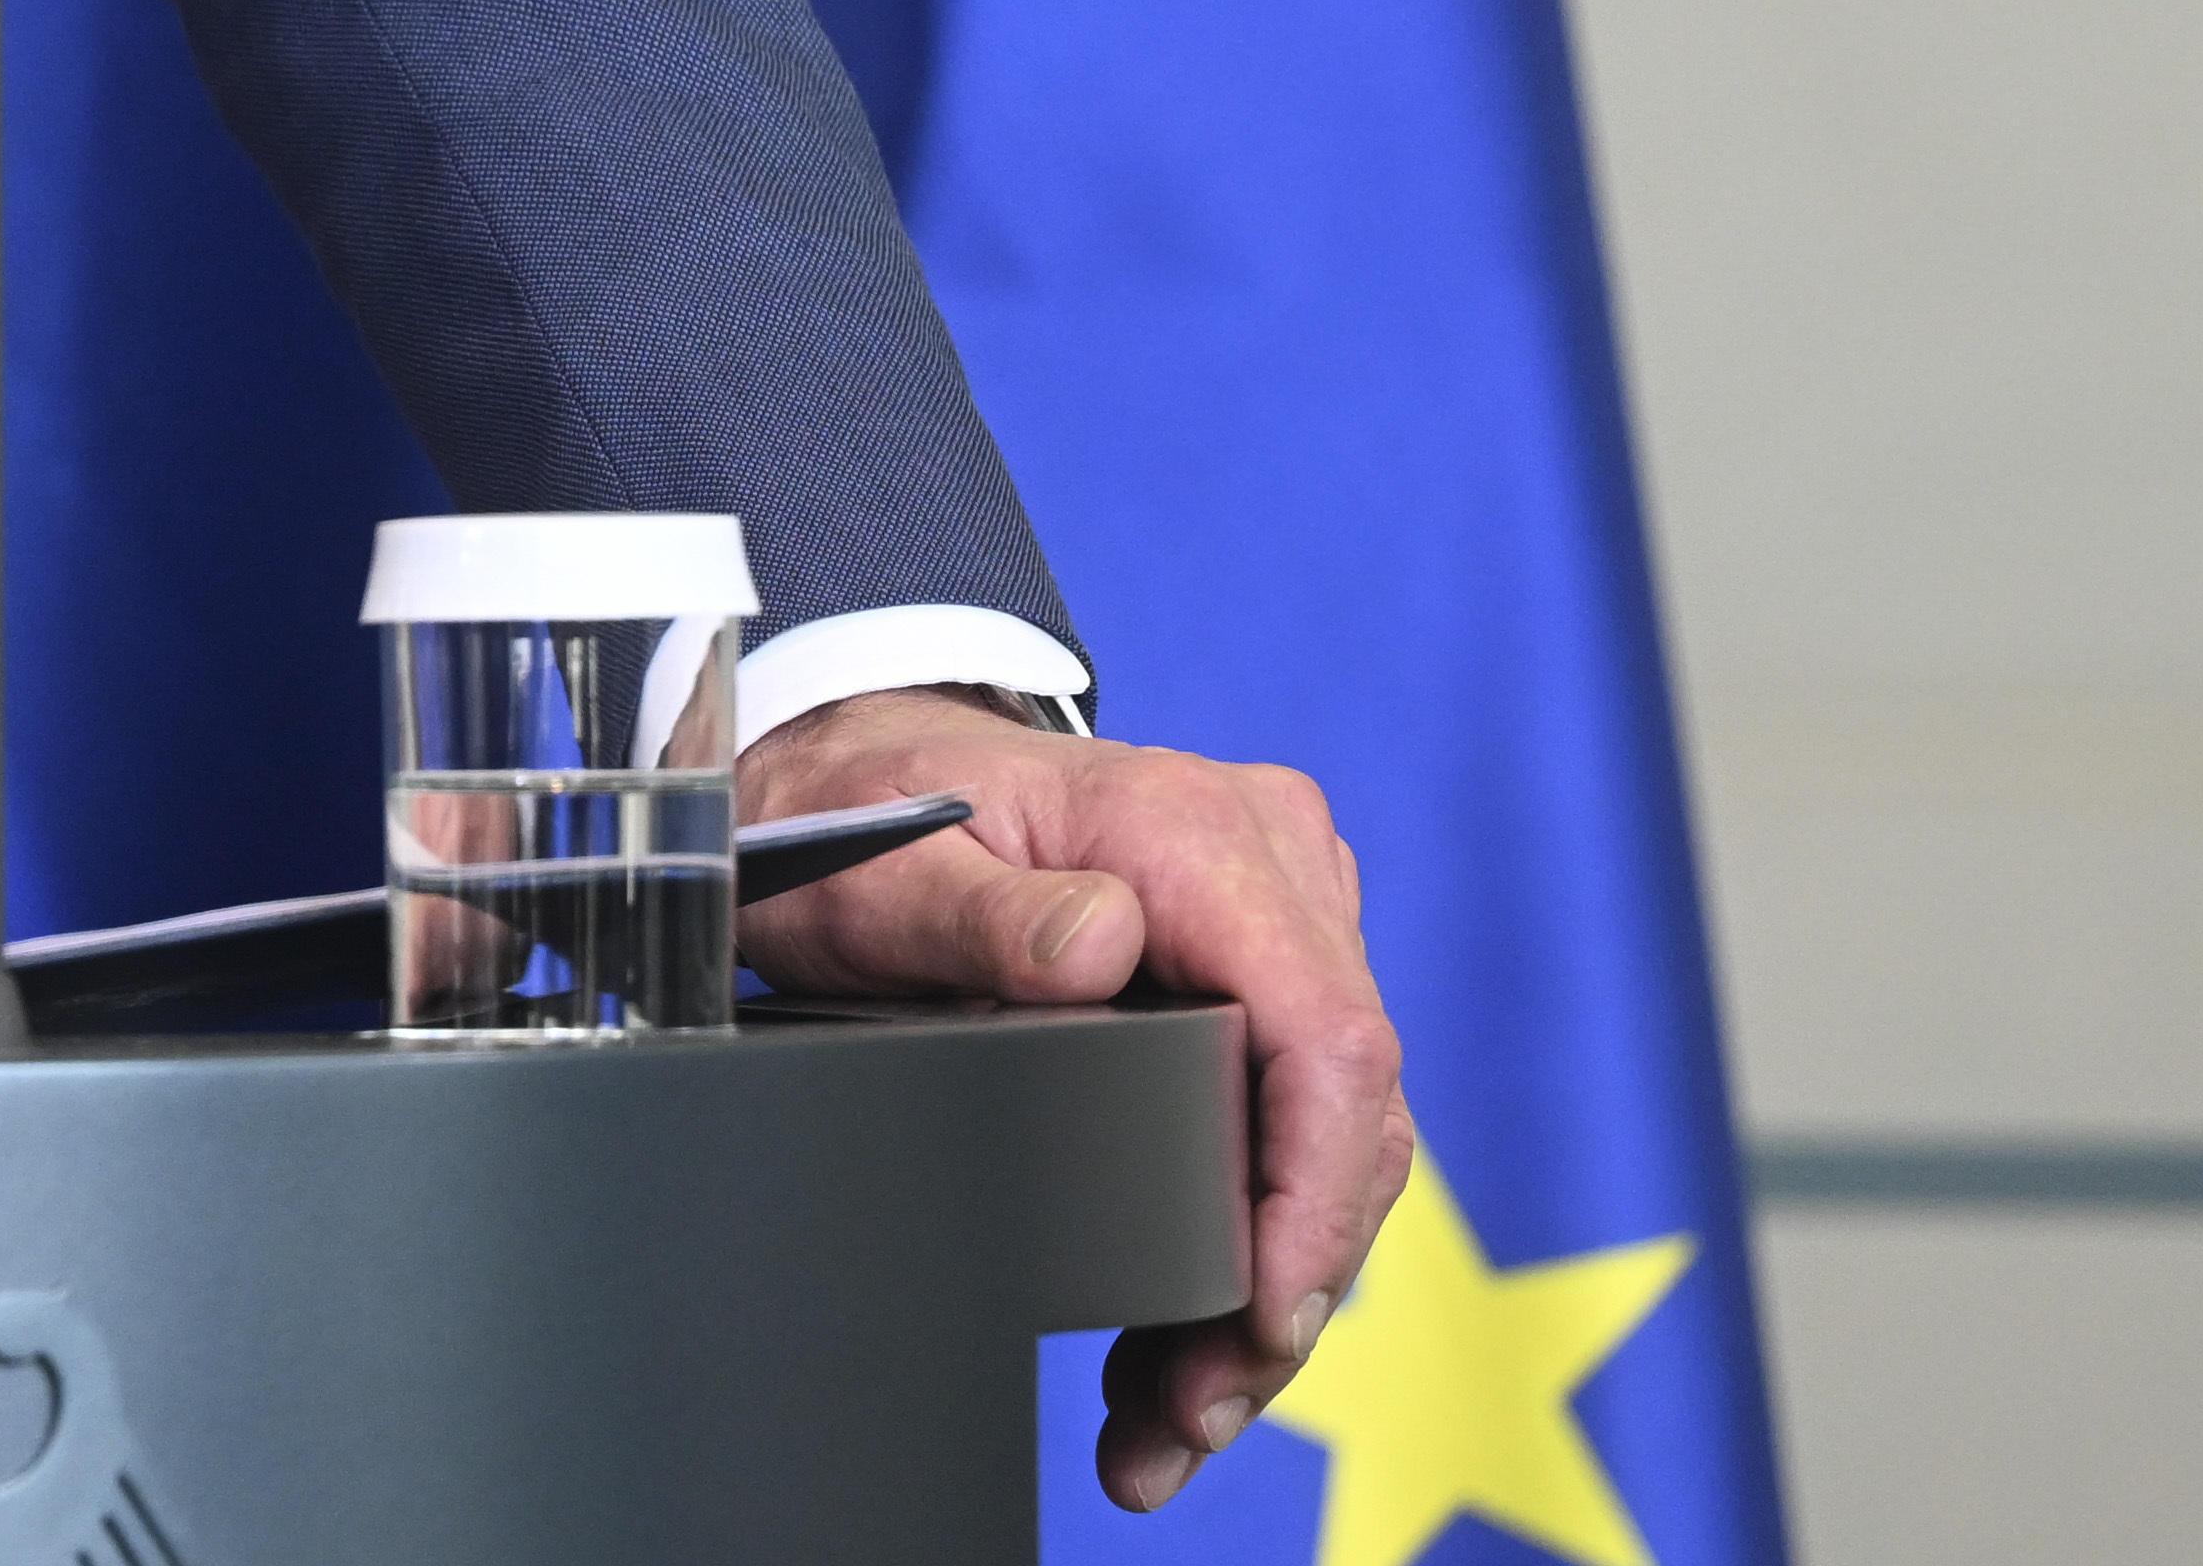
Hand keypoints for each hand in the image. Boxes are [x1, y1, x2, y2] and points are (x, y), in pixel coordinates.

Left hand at [738, 693, 1403, 1510]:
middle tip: (1191, 1417)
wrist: (860, 776)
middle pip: (1341, 1115)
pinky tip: (1173, 1366)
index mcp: (1200, 832)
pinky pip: (1283, 1127)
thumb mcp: (888, 874)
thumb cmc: (868, 818)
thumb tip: (1104, 946)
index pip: (1326, 1034)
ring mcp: (1273, 922)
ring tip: (1170, 1426)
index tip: (1264, 1319)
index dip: (1314, 1197)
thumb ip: (985, 910)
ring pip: (1323, 1147)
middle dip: (1282, 1289)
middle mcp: (1269, 868)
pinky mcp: (1253, 976)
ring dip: (1261, 1301)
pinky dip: (1239, 1252)